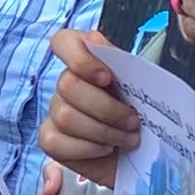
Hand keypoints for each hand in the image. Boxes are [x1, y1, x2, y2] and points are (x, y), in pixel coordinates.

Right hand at [38, 29, 137, 187]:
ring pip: (65, 116)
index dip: (80, 57)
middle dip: (106, 108)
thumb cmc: (143, 117)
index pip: (63, 42)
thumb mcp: (144, 88)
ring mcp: (55, 111)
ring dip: (104, 132)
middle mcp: (67, 83)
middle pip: (67, 85)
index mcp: (89, 61)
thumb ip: (125, 64)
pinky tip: (106, 149)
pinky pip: (56, 143)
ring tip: (127, 139)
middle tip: (133, 121)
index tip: (107, 77)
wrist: (143, 153)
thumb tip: (96, 41)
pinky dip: (88, 149)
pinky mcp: (50, 139)